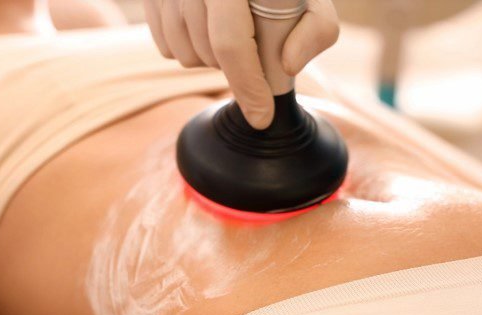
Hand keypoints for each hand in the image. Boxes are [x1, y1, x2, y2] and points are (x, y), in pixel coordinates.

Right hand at [143, 0, 339, 128]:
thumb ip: (316, 29)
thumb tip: (287, 67)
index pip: (232, 43)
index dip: (248, 86)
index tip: (262, 117)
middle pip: (208, 53)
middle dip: (235, 66)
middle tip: (255, 47)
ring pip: (184, 55)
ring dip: (211, 59)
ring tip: (232, 33)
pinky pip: (164, 46)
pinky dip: (187, 48)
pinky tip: (207, 29)